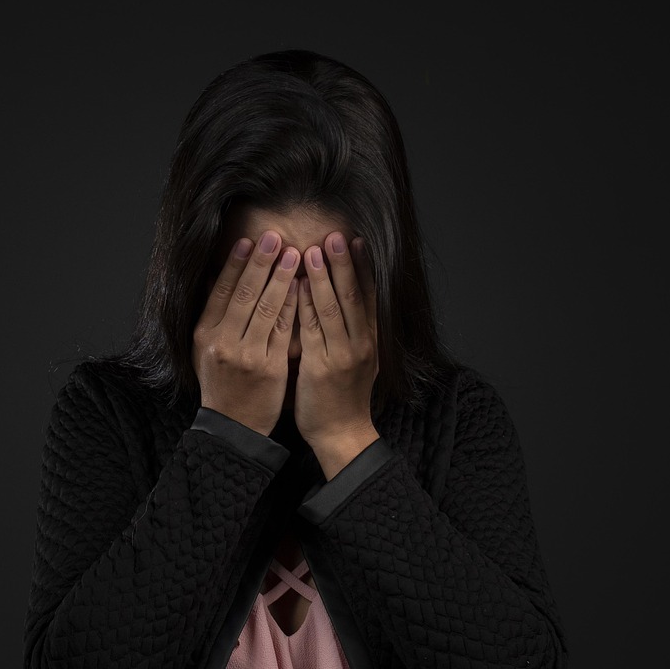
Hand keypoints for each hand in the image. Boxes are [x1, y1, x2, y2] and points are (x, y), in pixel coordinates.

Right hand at [192, 230, 302, 436]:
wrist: (233, 427)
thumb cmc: (221, 384)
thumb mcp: (204, 350)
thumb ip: (211, 313)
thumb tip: (214, 275)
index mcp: (204, 334)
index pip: (220, 291)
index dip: (235, 264)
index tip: (248, 241)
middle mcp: (223, 342)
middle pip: (244, 294)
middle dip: (261, 263)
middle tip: (275, 237)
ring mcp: (248, 356)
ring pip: (266, 309)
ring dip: (282, 278)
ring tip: (295, 254)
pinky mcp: (271, 368)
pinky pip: (284, 331)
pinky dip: (293, 307)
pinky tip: (303, 287)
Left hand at [294, 232, 380, 473]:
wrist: (341, 433)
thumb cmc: (343, 396)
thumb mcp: (356, 360)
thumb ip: (352, 331)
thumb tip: (341, 299)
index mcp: (371, 340)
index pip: (370, 296)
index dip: (364, 268)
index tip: (357, 241)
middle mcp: (361, 344)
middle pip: (354, 296)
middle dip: (344, 264)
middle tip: (335, 235)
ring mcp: (342, 356)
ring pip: (333, 309)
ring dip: (323, 278)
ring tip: (315, 250)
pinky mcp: (322, 368)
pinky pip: (312, 330)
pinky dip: (305, 305)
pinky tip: (298, 285)